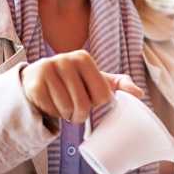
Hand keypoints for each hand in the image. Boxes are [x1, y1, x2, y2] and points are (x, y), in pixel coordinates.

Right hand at [20, 50, 143, 122]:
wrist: (37, 79)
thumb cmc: (73, 81)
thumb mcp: (96, 79)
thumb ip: (119, 83)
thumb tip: (140, 94)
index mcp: (84, 58)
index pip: (102, 95)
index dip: (96, 102)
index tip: (89, 97)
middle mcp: (65, 60)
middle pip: (84, 104)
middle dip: (80, 114)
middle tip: (75, 112)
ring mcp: (47, 70)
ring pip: (66, 108)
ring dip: (67, 115)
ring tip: (63, 107)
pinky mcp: (33, 84)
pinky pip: (51, 110)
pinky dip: (53, 114)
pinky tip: (51, 104)